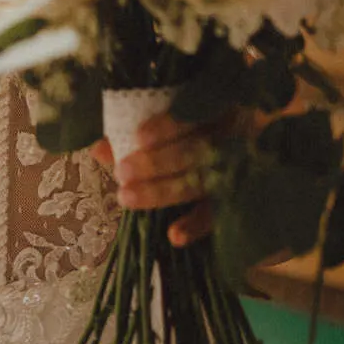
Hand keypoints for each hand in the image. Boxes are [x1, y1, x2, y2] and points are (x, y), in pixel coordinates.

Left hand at [94, 108, 238, 247]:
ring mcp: (240, 170)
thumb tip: (98, 150)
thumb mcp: (163, 129)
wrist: (245, 165)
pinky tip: (175, 235)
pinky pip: (218, 214)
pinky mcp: (242, 201)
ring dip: (163, 191)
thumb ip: (131, 137)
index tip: (140, 137)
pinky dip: (196, 225)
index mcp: (217, 108)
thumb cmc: (187, 137)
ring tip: (127, 198)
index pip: (196, 113)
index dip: (169, 125)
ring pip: (202, 181)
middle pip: (197, 149)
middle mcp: (233, 136)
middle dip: (157, 162)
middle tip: (123, 172)